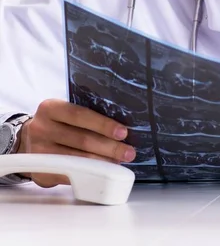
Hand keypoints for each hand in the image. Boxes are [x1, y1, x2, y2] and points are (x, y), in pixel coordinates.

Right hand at [17, 99, 135, 187]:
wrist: (27, 141)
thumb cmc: (57, 124)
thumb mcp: (64, 113)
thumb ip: (85, 116)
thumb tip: (119, 127)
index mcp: (50, 108)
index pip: (80, 115)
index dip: (103, 124)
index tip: (123, 132)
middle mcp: (41, 128)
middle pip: (81, 139)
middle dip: (109, 147)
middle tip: (128, 152)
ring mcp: (39, 152)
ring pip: (77, 159)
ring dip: (102, 162)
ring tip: (120, 162)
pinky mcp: (40, 172)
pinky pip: (69, 175)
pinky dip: (89, 174)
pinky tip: (102, 172)